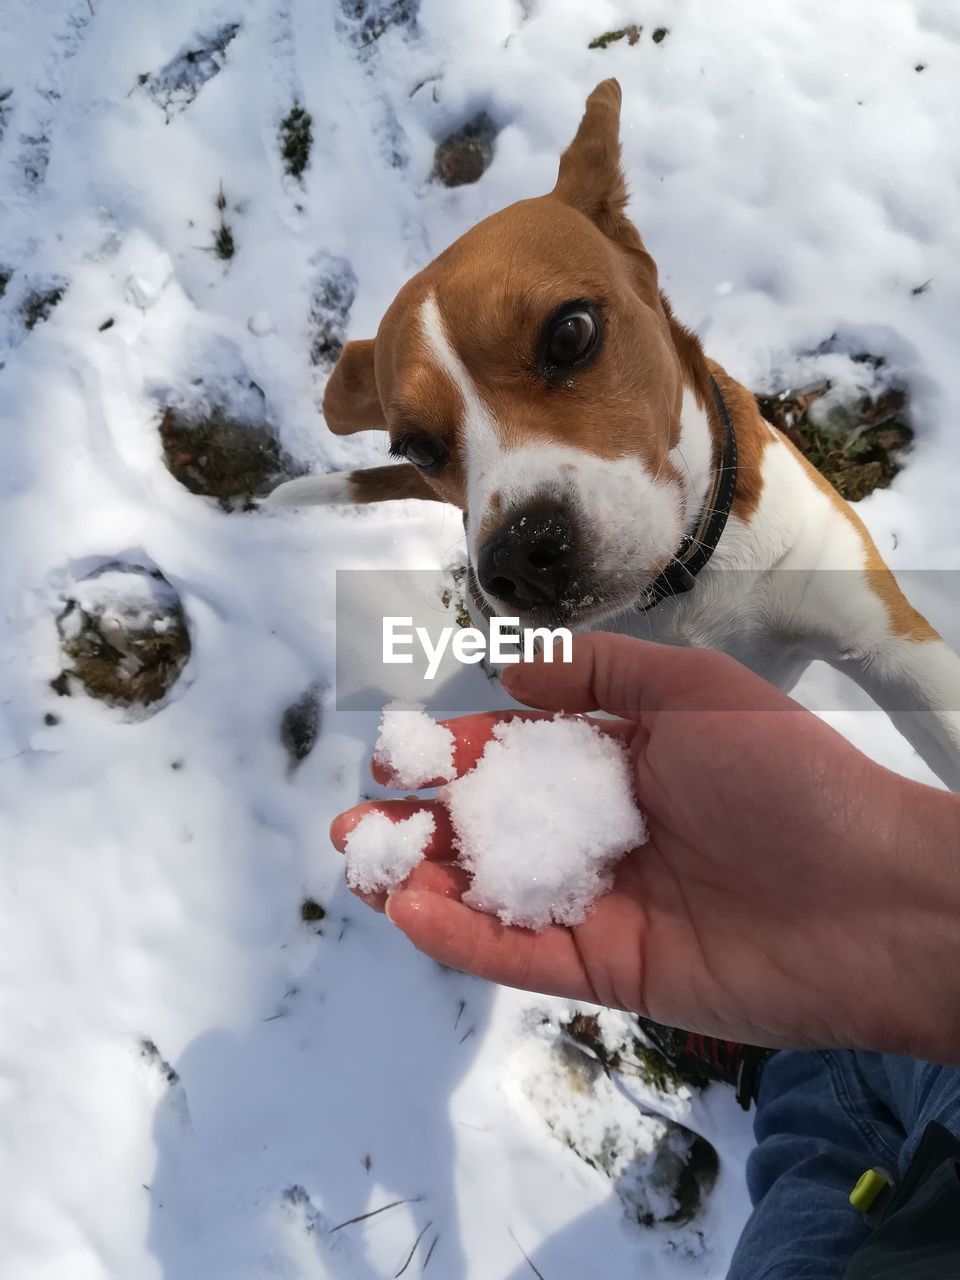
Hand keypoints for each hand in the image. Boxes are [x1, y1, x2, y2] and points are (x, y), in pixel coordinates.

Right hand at [331, 634, 959, 1059]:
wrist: (874, 897)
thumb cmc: (787, 777)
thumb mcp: (692, 690)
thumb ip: (598, 672)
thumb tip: (507, 670)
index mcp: (620, 764)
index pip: (517, 756)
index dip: (453, 755)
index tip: (396, 754)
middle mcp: (603, 834)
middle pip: (493, 831)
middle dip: (421, 825)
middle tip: (359, 819)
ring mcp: (604, 905)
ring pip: (494, 896)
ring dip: (423, 882)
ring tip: (362, 863)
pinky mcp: (611, 971)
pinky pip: (522, 955)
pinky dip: (462, 939)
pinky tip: (412, 913)